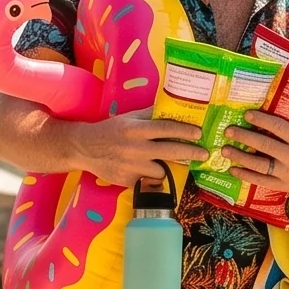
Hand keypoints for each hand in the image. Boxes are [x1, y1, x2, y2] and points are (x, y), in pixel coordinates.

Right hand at [56, 113, 205, 185]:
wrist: (85, 148)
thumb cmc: (110, 130)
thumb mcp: (129, 118)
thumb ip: (149, 114)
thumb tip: (171, 106)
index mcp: (137, 130)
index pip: (167, 129)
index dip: (185, 131)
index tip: (198, 133)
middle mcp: (136, 149)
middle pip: (171, 151)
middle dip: (191, 153)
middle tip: (204, 154)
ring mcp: (132, 167)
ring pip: (162, 171)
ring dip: (168, 167)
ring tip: (171, 165)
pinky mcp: (128, 181)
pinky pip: (147, 181)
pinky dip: (151, 178)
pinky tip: (150, 174)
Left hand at [222, 111, 288, 196]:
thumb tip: (264, 105)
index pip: (279, 127)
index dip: (262, 120)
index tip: (247, 114)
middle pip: (266, 146)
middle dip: (245, 137)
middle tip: (228, 131)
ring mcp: (288, 174)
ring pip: (260, 165)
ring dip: (240, 157)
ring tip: (225, 150)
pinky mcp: (283, 186)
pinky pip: (261, 181)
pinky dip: (245, 175)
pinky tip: (232, 169)